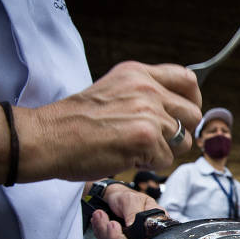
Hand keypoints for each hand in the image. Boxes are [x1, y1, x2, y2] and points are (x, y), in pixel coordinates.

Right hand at [16, 61, 202, 181]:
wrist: (47, 138)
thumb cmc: (74, 122)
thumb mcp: (113, 91)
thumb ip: (144, 94)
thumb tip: (176, 111)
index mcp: (138, 73)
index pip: (188, 79)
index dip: (192, 100)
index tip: (184, 114)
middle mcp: (147, 88)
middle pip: (193, 114)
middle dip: (180, 132)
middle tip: (156, 141)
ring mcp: (149, 112)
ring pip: (182, 141)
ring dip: (163, 152)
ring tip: (134, 149)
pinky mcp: (147, 137)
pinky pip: (166, 160)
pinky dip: (149, 165)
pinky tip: (126, 157)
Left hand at [90, 184, 164, 238]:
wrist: (115, 197)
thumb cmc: (127, 197)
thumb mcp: (131, 200)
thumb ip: (133, 213)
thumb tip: (132, 227)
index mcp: (154, 224)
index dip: (130, 238)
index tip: (114, 224)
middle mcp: (145, 236)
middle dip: (112, 235)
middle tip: (104, 218)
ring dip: (102, 231)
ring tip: (99, 214)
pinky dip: (100, 232)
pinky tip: (99, 221)